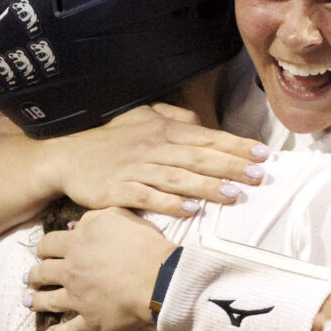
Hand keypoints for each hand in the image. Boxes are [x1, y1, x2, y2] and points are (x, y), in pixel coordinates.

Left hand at [30, 209, 175, 330]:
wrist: (160, 279)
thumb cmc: (143, 244)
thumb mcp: (117, 216)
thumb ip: (91, 219)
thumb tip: (72, 226)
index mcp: (75, 245)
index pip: (48, 244)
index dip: (43, 248)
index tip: (41, 252)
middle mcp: (70, 272)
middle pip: (42, 273)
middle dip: (33, 275)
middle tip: (28, 278)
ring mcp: (78, 298)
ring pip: (49, 301)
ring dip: (36, 301)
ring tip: (28, 302)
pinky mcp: (91, 320)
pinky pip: (69, 330)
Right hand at [43, 104, 266, 218]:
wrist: (67, 157)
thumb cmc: (111, 141)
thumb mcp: (143, 119)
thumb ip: (176, 119)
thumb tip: (205, 122)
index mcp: (163, 130)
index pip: (207, 137)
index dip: (236, 145)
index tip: (263, 154)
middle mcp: (153, 148)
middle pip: (198, 157)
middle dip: (231, 166)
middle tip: (258, 175)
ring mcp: (136, 170)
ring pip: (178, 178)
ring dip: (207, 187)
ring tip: (233, 195)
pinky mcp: (119, 191)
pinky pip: (149, 198)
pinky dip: (170, 205)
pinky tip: (191, 211)